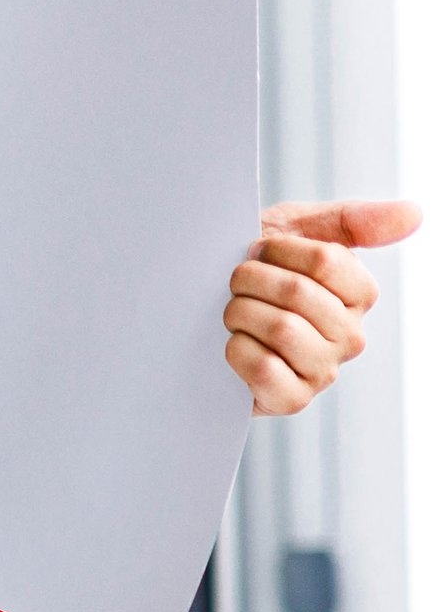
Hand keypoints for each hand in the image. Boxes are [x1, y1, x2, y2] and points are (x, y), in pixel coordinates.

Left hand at [227, 200, 420, 414]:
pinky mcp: (291, 399)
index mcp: (359, 295)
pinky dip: (235, 350)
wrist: (198, 316)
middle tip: (235, 283)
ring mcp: (323, 371)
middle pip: (298, 293)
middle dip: (250, 279)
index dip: (277, 250)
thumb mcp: (297, 231)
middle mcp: (349, 336)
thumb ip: (354, 220)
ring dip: (239, 312)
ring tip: (232, 312)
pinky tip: (232, 344)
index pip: (326, 260)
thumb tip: (414, 212)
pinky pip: (264, 367)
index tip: (259, 252)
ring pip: (281, 328)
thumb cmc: (258, 272)